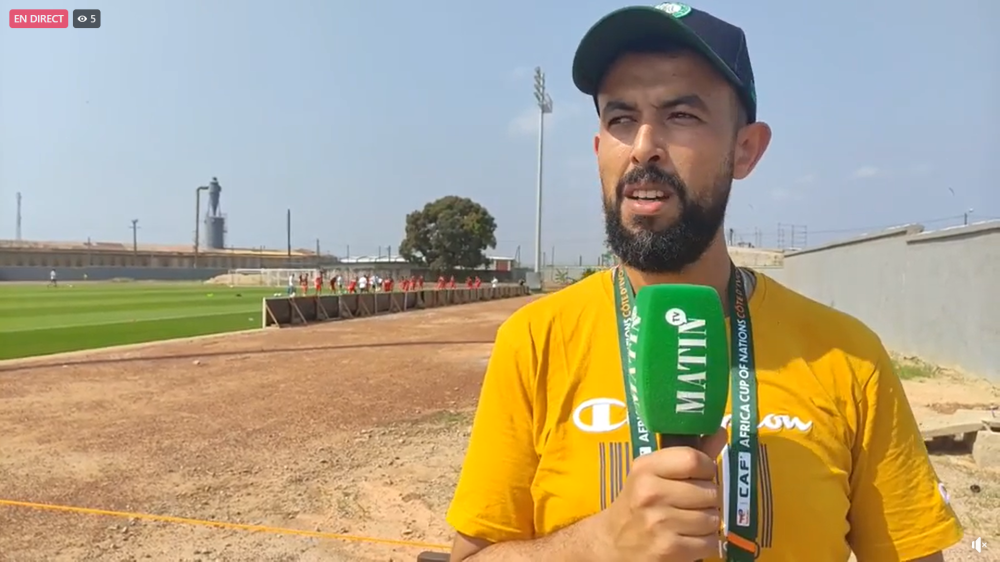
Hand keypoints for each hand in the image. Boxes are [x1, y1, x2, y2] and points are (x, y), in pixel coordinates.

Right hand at [596, 428, 727, 561]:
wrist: (612, 542)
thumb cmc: (637, 502)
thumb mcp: (653, 474)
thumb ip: (689, 455)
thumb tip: (721, 430)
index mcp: (645, 469)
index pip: (693, 460)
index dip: (707, 468)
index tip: (701, 476)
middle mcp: (650, 494)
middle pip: (710, 491)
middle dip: (708, 499)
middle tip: (692, 503)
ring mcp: (660, 523)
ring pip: (713, 518)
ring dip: (708, 522)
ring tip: (689, 521)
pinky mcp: (669, 550)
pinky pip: (711, 543)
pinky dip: (705, 543)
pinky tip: (689, 538)